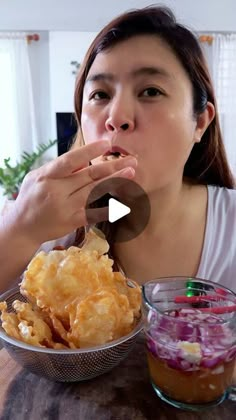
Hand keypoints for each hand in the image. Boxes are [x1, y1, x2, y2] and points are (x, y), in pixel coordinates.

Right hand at [5, 141, 136, 244]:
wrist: (22, 227)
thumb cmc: (31, 197)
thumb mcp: (38, 177)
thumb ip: (61, 169)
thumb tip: (85, 161)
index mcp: (48, 176)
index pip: (71, 160)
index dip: (90, 151)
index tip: (107, 144)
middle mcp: (57, 191)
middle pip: (89, 175)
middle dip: (113, 166)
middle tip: (132, 160)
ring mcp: (66, 207)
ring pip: (95, 191)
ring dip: (115, 181)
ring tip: (131, 173)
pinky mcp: (72, 221)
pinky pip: (95, 213)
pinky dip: (109, 208)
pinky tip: (124, 204)